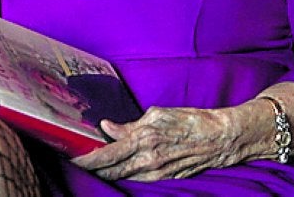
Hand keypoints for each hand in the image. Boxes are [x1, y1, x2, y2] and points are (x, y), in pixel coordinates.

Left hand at [72, 105, 244, 181]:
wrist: (218, 139)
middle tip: (80, 162)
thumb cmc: (190, 121)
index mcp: (144, 140)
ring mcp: (156, 173)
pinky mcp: (164, 178)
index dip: (88, 158)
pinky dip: (125, 173)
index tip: (74, 157)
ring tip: (96, 163)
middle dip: (94, 168)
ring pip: (123, 176)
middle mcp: (147, 161)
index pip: (107, 154)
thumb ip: (130, 124)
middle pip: (111, 171)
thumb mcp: (158, 114)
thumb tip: (107, 127)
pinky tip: (120, 166)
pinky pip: (138, 178)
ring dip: (108, 171)